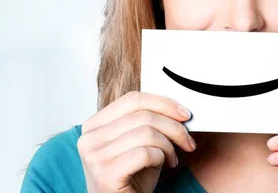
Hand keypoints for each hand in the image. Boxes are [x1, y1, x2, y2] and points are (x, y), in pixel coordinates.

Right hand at [77, 91, 195, 192]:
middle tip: (187, 140)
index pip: (132, 99)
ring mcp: (94, 156)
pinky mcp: (105, 174)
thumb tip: (178, 108)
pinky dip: (161, 158)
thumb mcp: (139, 142)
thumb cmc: (132, 177)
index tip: (184, 113)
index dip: (163, 103)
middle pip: (143, 115)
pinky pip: (144, 153)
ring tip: (172, 157)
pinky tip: (163, 166)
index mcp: (94, 125)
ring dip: (168, 145)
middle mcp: (89, 138)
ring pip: (146, 132)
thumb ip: (148, 121)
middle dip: (173, 126)